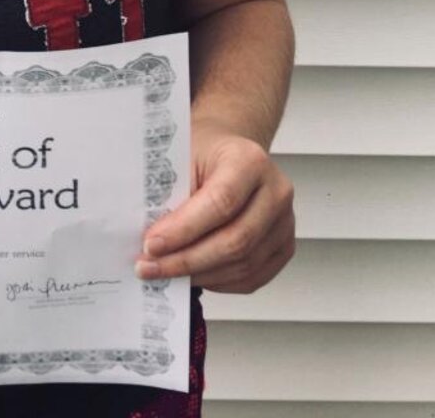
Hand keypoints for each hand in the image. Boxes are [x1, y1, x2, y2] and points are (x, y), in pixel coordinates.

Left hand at [136, 117, 294, 293]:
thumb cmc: (205, 152)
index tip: (151, 244)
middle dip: (187, 260)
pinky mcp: (283, 248)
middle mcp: (275, 192)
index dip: (184, 229)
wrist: (231, 153)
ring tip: (165, 272)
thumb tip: (153, 242)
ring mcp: (284, 223)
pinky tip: (193, 275)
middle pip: (235, 240)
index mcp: (250, 161)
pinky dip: (218, 282)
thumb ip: (172, 196)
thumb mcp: (183, 157)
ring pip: (243, 265)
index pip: (221, 203)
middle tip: (150, 266)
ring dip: (199, 275)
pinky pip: (251, 278)